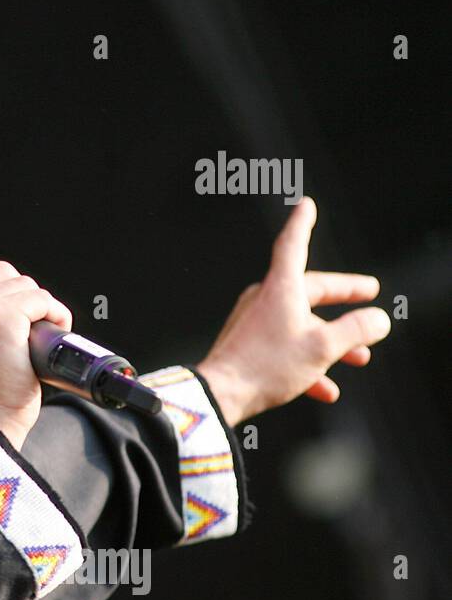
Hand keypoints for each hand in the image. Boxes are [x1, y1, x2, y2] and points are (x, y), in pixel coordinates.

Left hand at [196, 197, 391, 426]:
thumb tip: (378, 319)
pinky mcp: (247, 348)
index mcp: (281, 288)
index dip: (303, 223)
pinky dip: (308, 365)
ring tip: (359, 357)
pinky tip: (326, 389)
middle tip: (369, 296)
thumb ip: (355, 330)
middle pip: (310, 289)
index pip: (293, 244)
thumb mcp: (323, 347)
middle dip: (343, 297)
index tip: (306, 204)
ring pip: (301, 324)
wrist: (220, 395)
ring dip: (332, 340)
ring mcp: (254, 323)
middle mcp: (264, 300)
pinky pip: (285, 351)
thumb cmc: (267, 366)